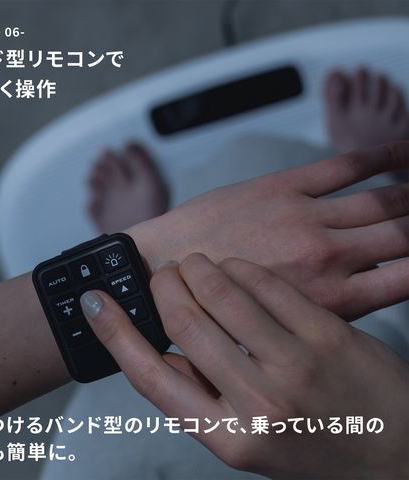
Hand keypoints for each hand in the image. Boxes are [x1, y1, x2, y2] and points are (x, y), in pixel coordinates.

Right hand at [81, 254, 408, 479]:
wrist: (395, 450)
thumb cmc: (314, 442)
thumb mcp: (247, 440)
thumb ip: (202, 394)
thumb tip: (165, 344)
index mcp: (226, 438)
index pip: (150, 377)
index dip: (114, 333)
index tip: (93, 303)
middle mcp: (257, 404)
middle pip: (182, 320)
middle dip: (164, 285)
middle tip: (165, 275)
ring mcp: (295, 365)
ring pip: (221, 291)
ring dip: (198, 268)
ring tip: (196, 266)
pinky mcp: (327, 333)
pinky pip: (265, 282)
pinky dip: (241, 268)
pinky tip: (239, 269)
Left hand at [127, 142, 408, 318]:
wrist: (164, 267)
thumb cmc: (217, 304)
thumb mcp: (279, 326)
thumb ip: (326, 311)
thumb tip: (362, 293)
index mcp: (330, 301)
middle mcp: (328, 259)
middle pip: (404, 235)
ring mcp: (307, 218)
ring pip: (385, 201)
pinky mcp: (284, 187)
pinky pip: (347, 166)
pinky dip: (385, 155)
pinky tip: (406, 154)